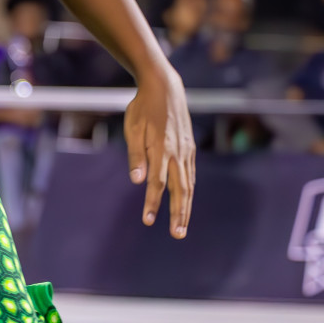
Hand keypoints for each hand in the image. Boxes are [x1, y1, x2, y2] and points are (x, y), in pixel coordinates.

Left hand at [123, 70, 194, 237]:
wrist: (165, 88)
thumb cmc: (142, 108)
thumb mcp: (132, 128)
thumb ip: (135, 155)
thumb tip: (137, 181)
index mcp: (162, 148)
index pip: (157, 183)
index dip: (153, 203)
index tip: (148, 220)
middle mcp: (178, 152)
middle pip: (180, 189)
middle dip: (178, 213)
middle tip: (177, 234)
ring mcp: (186, 151)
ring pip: (188, 184)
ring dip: (186, 207)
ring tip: (182, 226)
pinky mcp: (189, 148)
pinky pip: (190, 174)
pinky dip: (189, 191)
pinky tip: (185, 201)